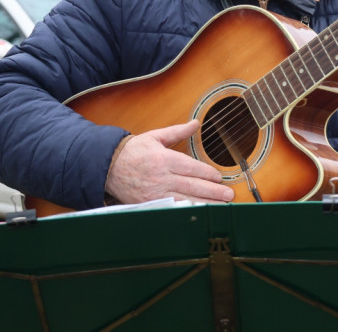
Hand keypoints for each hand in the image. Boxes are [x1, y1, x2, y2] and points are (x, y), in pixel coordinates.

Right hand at [105, 120, 234, 204]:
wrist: (108, 167)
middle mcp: (161, 177)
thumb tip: (196, 123)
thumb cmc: (133, 151)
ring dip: (205, 204)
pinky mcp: (150, 204)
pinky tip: (199, 213)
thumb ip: (177, 131)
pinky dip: (187, 212)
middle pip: (192, 185)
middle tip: (229, 195)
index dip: (207, 174)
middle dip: (213, 191)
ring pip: (185, 200)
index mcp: (164, 159)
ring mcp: (155, 193)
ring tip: (221, 206)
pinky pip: (172, 209)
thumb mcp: (155, 136)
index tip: (220, 177)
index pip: (191, 168)